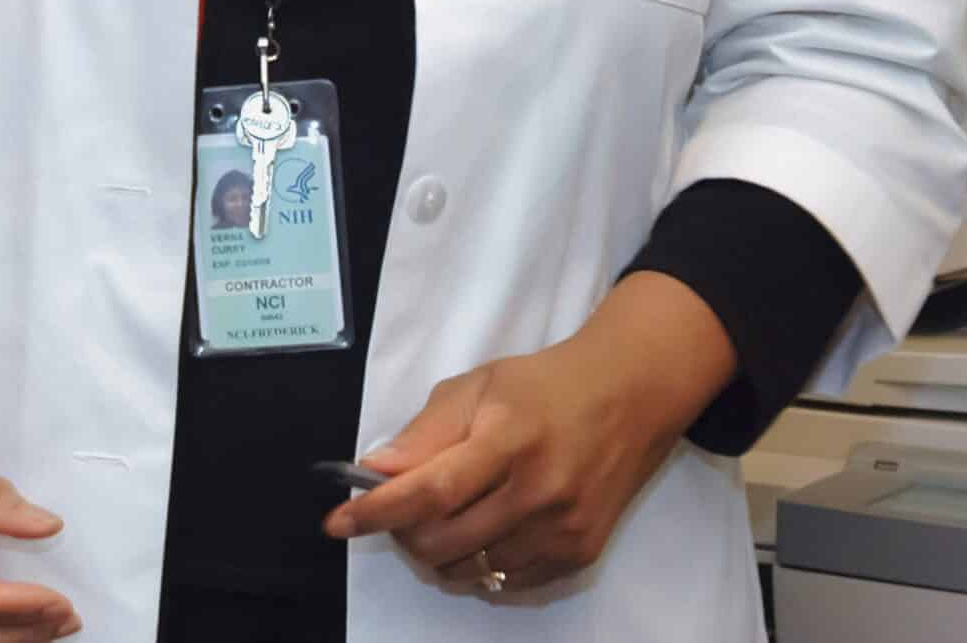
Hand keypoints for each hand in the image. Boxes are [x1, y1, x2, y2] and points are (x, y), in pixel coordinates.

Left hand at [326, 274, 737, 593]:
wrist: (628, 397)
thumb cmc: (541, 386)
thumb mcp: (476, 386)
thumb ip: (425, 433)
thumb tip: (376, 472)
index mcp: (508, 440)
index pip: (431, 491)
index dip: (379, 511)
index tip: (337, 522)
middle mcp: (539, 492)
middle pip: (445, 541)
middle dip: (402, 532)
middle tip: (397, 508)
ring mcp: (563, 530)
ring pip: (472, 569)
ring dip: (437, 553)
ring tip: (439, 516)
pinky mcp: (580, 553)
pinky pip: (507, 581)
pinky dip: (478, 565)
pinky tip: (480, 530)